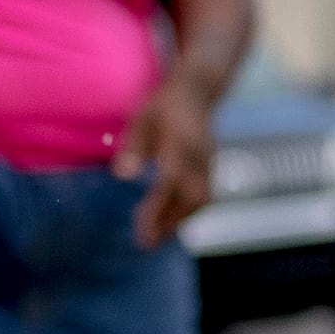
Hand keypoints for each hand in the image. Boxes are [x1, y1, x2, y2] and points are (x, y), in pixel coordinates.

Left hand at [120, 72, 219, 243]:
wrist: (198, 90)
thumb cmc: (164, 105)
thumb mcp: (142, 119)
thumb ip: (134, 147)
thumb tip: (122, 176)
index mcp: (181, 146)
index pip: (170, 185)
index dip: (157, 210)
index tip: (141, 229)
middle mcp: (200, 158)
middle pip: (190, 200)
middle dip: (170, 224)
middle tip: (147, 243)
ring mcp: (210, 163)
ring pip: (200, 201)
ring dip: (180, 221)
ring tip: (158, 237)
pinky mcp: (212, 166)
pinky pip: (204, 196)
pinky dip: (188, 212)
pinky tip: (172, 220)